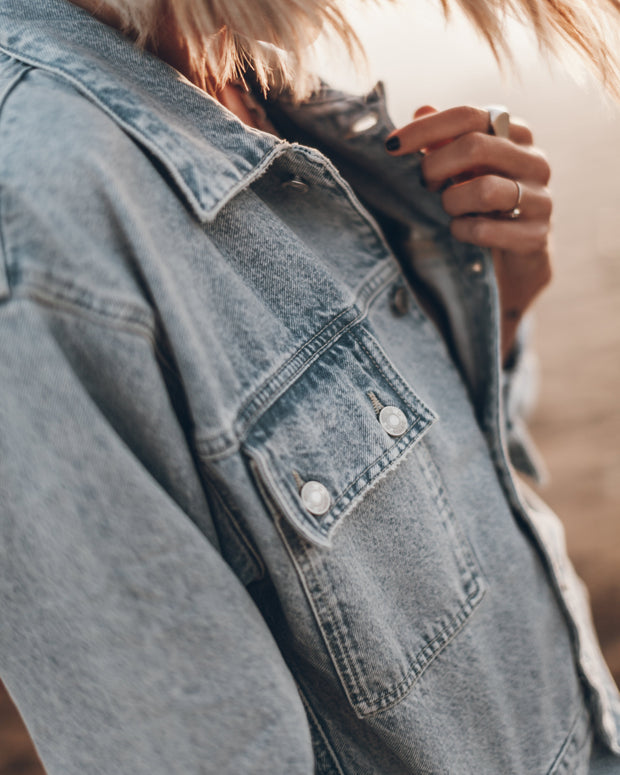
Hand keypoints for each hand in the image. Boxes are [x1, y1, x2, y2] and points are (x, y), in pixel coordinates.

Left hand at [385, 105, 552, 362]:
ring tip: (447, 209)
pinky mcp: (536, 235)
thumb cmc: (481, 202)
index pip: (468, 115)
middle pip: (475, 146)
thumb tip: (421, 109)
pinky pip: (487, 229)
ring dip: (451, 202)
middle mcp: (534, 159)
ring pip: (484, 189)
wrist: (515, 255)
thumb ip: (443, 140)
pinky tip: (459, 230)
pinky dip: (463, 230)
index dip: (426, 128)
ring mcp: (540, 197)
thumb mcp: (460, 169)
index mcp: (514, 133)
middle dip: (435, 167)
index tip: (391, 145)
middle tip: (423, 185)